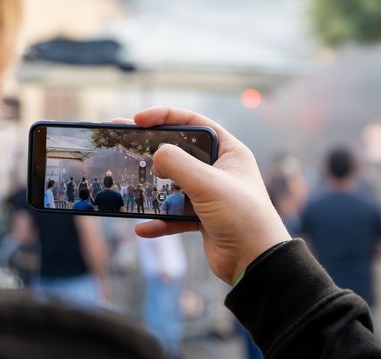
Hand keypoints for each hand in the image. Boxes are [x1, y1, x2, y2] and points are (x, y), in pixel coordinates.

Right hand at [131, 107, 290, 284]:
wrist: (256, 263)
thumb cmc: (242, 216)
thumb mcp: (207, 183)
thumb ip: (178, 162)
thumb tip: (157, 156)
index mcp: (229, 151)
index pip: (194, 123)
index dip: (165, 116)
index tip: (138, 120)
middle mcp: (220, 169)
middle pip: (180, 152)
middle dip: (153, 151)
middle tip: (124, 144)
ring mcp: (211, 195)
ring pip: (174, 185)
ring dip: (154, 189)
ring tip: (130, 187)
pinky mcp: (203, 218)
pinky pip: (175, 215)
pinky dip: (160, 221)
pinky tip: (143, 227)